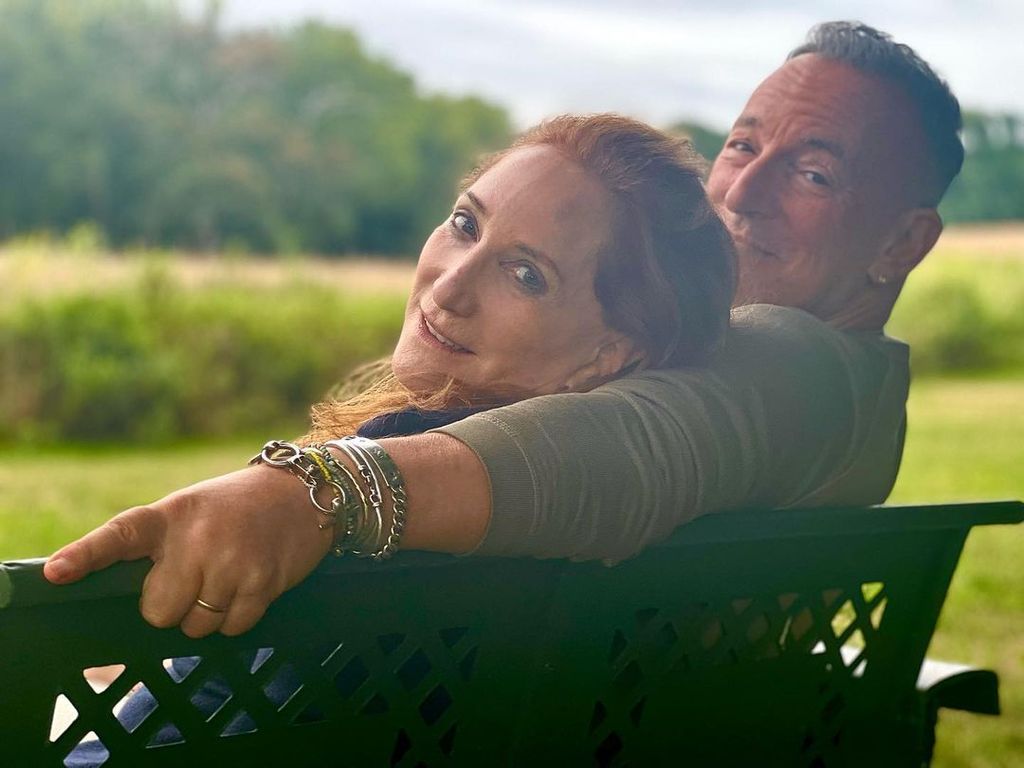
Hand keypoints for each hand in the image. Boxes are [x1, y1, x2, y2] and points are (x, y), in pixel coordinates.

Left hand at [44, 465, 333, 636]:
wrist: (301, 493)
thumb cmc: (236, 508)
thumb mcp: (191, 511)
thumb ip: (160, 547)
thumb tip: (147, 605)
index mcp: (170, 515)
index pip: (120, 535)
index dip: (86, 555)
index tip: (57, 572)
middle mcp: (197, 537)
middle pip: (159, 610)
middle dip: (175, 606)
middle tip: (197, 578)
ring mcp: (231, 560)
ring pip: (197, 625)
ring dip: (209, 614)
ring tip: (228, 578)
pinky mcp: (263, 581)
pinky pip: (232, 627)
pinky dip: (237, 618)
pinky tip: (250, 587)